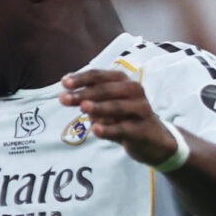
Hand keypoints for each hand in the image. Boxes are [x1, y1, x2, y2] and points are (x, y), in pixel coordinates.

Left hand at [58, 68, 178, 165]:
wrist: (152, 139)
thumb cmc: (124, 118)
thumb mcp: (107, 105)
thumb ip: (88, 99)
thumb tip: (65, 95)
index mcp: (123, 81)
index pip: (99, 76)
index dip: (81, 78)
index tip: (64, 83)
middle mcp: (134, 91)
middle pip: (106, 90)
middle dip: (83, 94)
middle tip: (64, 99)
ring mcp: (140, 109)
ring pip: (117, 107)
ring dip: (99, 107)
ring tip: (82, 107)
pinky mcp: (142, 129)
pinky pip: (123, 129)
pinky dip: (109, 129)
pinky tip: (96, 129)